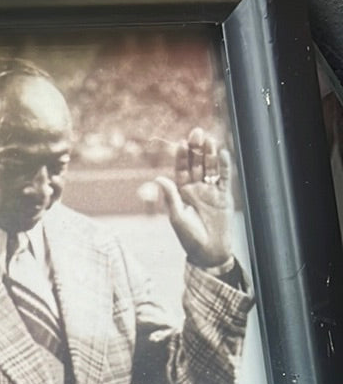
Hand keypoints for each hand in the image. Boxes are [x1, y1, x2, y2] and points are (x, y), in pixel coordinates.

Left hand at [155, 127, 233, 268]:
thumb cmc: (189, 237)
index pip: (181, 170)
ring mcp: (211, 191)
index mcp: (182, 193)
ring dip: (210, 153)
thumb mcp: (177, 217)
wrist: (208, 251)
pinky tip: (223, 153)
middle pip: (197, 164)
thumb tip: (158, 178)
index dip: (181, 157)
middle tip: (197, 132)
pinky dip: (224, 166)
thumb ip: (170, 197)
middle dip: (196, 149)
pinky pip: (224, 178)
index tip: (181, 143)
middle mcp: (196, 189)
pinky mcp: (224, 196)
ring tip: (209, 138)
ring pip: (211, 167)